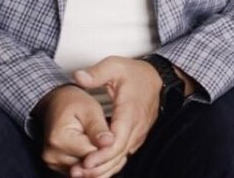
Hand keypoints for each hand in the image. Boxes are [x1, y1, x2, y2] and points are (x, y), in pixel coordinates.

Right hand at [36, 85, 113, 174]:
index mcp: (59, 139)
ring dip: (97, 160)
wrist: (56, 103)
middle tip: (115, 142)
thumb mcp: (90, 109)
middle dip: (103, 156)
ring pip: (85, 170)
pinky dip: (90, 162)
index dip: (107, 149)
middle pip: (88, 166)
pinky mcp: (57, 166)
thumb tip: (109, 143)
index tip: (118, 141)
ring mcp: (53, 163)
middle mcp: (52, 155)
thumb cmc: (74, 103)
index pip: (92, 154)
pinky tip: (96, 148)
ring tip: (106, 143)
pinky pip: (80, 170)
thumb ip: (98, 128)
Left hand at [69, 56, 162, 177]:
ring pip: (121, 159)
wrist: (157, 78)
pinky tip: (94, 171)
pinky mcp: (136, 138)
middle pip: (118, 155)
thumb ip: (97, 73)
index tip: (85, 161)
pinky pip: (123, 156)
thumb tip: (78, 77)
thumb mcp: (115, 66)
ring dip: (102, 170)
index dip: (102, 154)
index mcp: (131, 112)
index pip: (118, 140)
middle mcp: (137, 127)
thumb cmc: (136, 74)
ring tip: (81, 175)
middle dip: (98, 168)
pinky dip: (109, 165)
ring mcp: (138, 134)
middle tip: (76, 173)